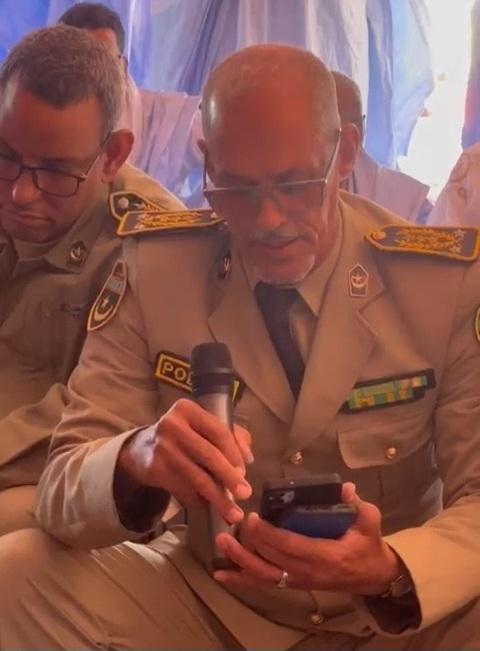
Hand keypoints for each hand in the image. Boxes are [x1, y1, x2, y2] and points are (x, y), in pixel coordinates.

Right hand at [118, 399, 252, 523]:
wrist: (142, 449)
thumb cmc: (184, 436)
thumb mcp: (203, 426)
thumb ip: (231, 435)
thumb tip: (247, 457)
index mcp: (188, 410)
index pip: (219, 430)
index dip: (234, 452)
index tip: (244, 471)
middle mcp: (173, 425)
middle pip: (209, 454)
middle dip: (230, 477)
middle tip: (245, 494)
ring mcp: (162, 448)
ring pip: (197, 477)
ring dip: (218, 497)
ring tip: (234, 513)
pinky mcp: (155, 470)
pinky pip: (183, 489)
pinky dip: (199, 501)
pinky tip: (210, 508)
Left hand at [214, 483, 399, 594]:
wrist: (373, 576)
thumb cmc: (368, 546)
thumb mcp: (369, 522)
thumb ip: (356, 505)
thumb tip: (345, 487)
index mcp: (325, 556)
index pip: (292, 547)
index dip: (269, 535)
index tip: (253, 519)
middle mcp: (308, 573)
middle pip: (272, 560)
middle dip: (250, 542)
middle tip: (235, 521)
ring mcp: (299, 581)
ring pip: (264, 575)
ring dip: (240, 561)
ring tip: (220, 545)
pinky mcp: (293, 583)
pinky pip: (265, 582)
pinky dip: (242, 579)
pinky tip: (221, 575)